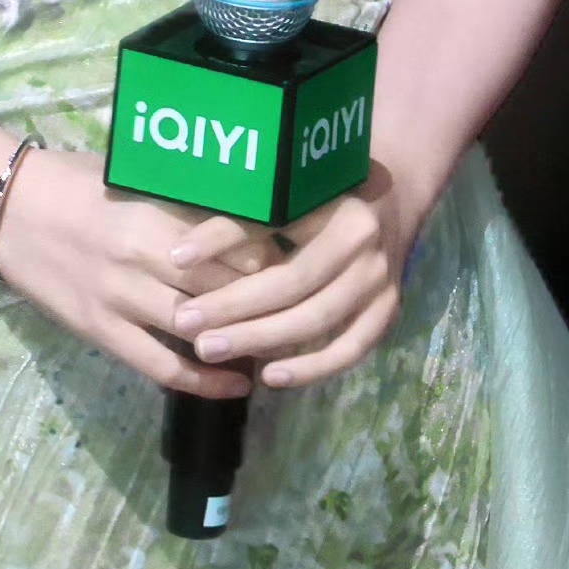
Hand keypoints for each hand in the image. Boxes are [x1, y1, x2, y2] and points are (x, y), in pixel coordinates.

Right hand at [0, 144, 294, 400]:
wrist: (7, 209)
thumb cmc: (76, 182)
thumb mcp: (136, 179)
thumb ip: (187, 200)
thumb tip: (254, 214)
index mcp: (156, 211)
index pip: (237, 241)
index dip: (279, 256)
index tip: (309, 261)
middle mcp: (143, 256)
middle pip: (228, 286)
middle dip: (271, 301)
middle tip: (311, 308)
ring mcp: (121, 298)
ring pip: (201, 328)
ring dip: (245, 341)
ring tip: (284, 347)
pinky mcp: (101, 331)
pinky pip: (161, 366)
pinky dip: (204, 380)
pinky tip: (238, 384)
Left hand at [163, 159, 414, 390]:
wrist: (392, 197)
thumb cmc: (324, 191)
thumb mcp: (289, 189)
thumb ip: (242, 217)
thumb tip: (179, 256)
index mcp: (333, 200)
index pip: (270, 225)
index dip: (221, 241)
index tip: (176, 260)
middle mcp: (362, 242)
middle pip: (292, 283)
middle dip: (234, 307)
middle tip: (186, 324)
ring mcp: (379, 280)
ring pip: (316, 319)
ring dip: (262, 340)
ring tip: (210, 350)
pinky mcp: (388, 311)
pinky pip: (349, 349)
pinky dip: (311, 368)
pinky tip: (271, 378)